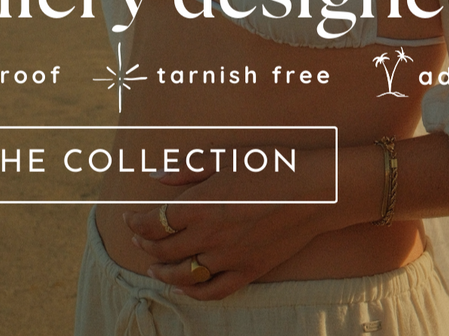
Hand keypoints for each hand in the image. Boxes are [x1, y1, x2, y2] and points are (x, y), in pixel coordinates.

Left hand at [118, 146, 337, 299]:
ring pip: (182, 275)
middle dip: (144, 245)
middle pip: (162, 250)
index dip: (135, 222)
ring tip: (153, 268)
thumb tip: (155, 175)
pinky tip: (184, 286)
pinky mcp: (249, 271)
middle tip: (139, 238)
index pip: (152, 222)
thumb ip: (188, 168)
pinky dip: (193, 292)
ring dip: (161, 273)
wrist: (319, 191)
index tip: (130, 217)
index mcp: (199, 206)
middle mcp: (209, 236)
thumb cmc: (275, 166)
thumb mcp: (228, 156)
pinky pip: (213, 290)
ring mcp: (228, 258)